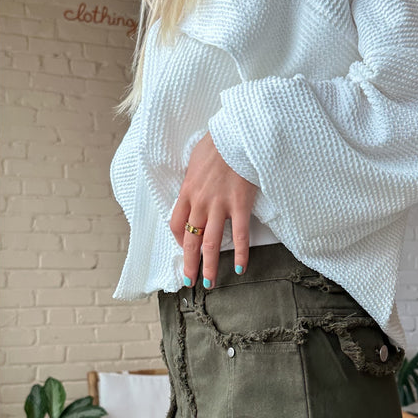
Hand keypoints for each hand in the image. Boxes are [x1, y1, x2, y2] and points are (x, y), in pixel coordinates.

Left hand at [170, 132, 256, 287]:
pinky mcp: (240, 204)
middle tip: (189, 281)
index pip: (176, 223)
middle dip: (189, 263)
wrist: (236, 134)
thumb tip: (195, 189)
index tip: (184, 248)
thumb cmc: (217, 144)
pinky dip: (240, 253)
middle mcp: (200, 202)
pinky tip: (241, 267)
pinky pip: (239, 235)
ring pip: (210, 243)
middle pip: (190, 239)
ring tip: (210, 283)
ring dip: (209, 266)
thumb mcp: (196, 160)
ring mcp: (219, 205)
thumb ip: (194, 179)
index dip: (178, 240)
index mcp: (187, 191)